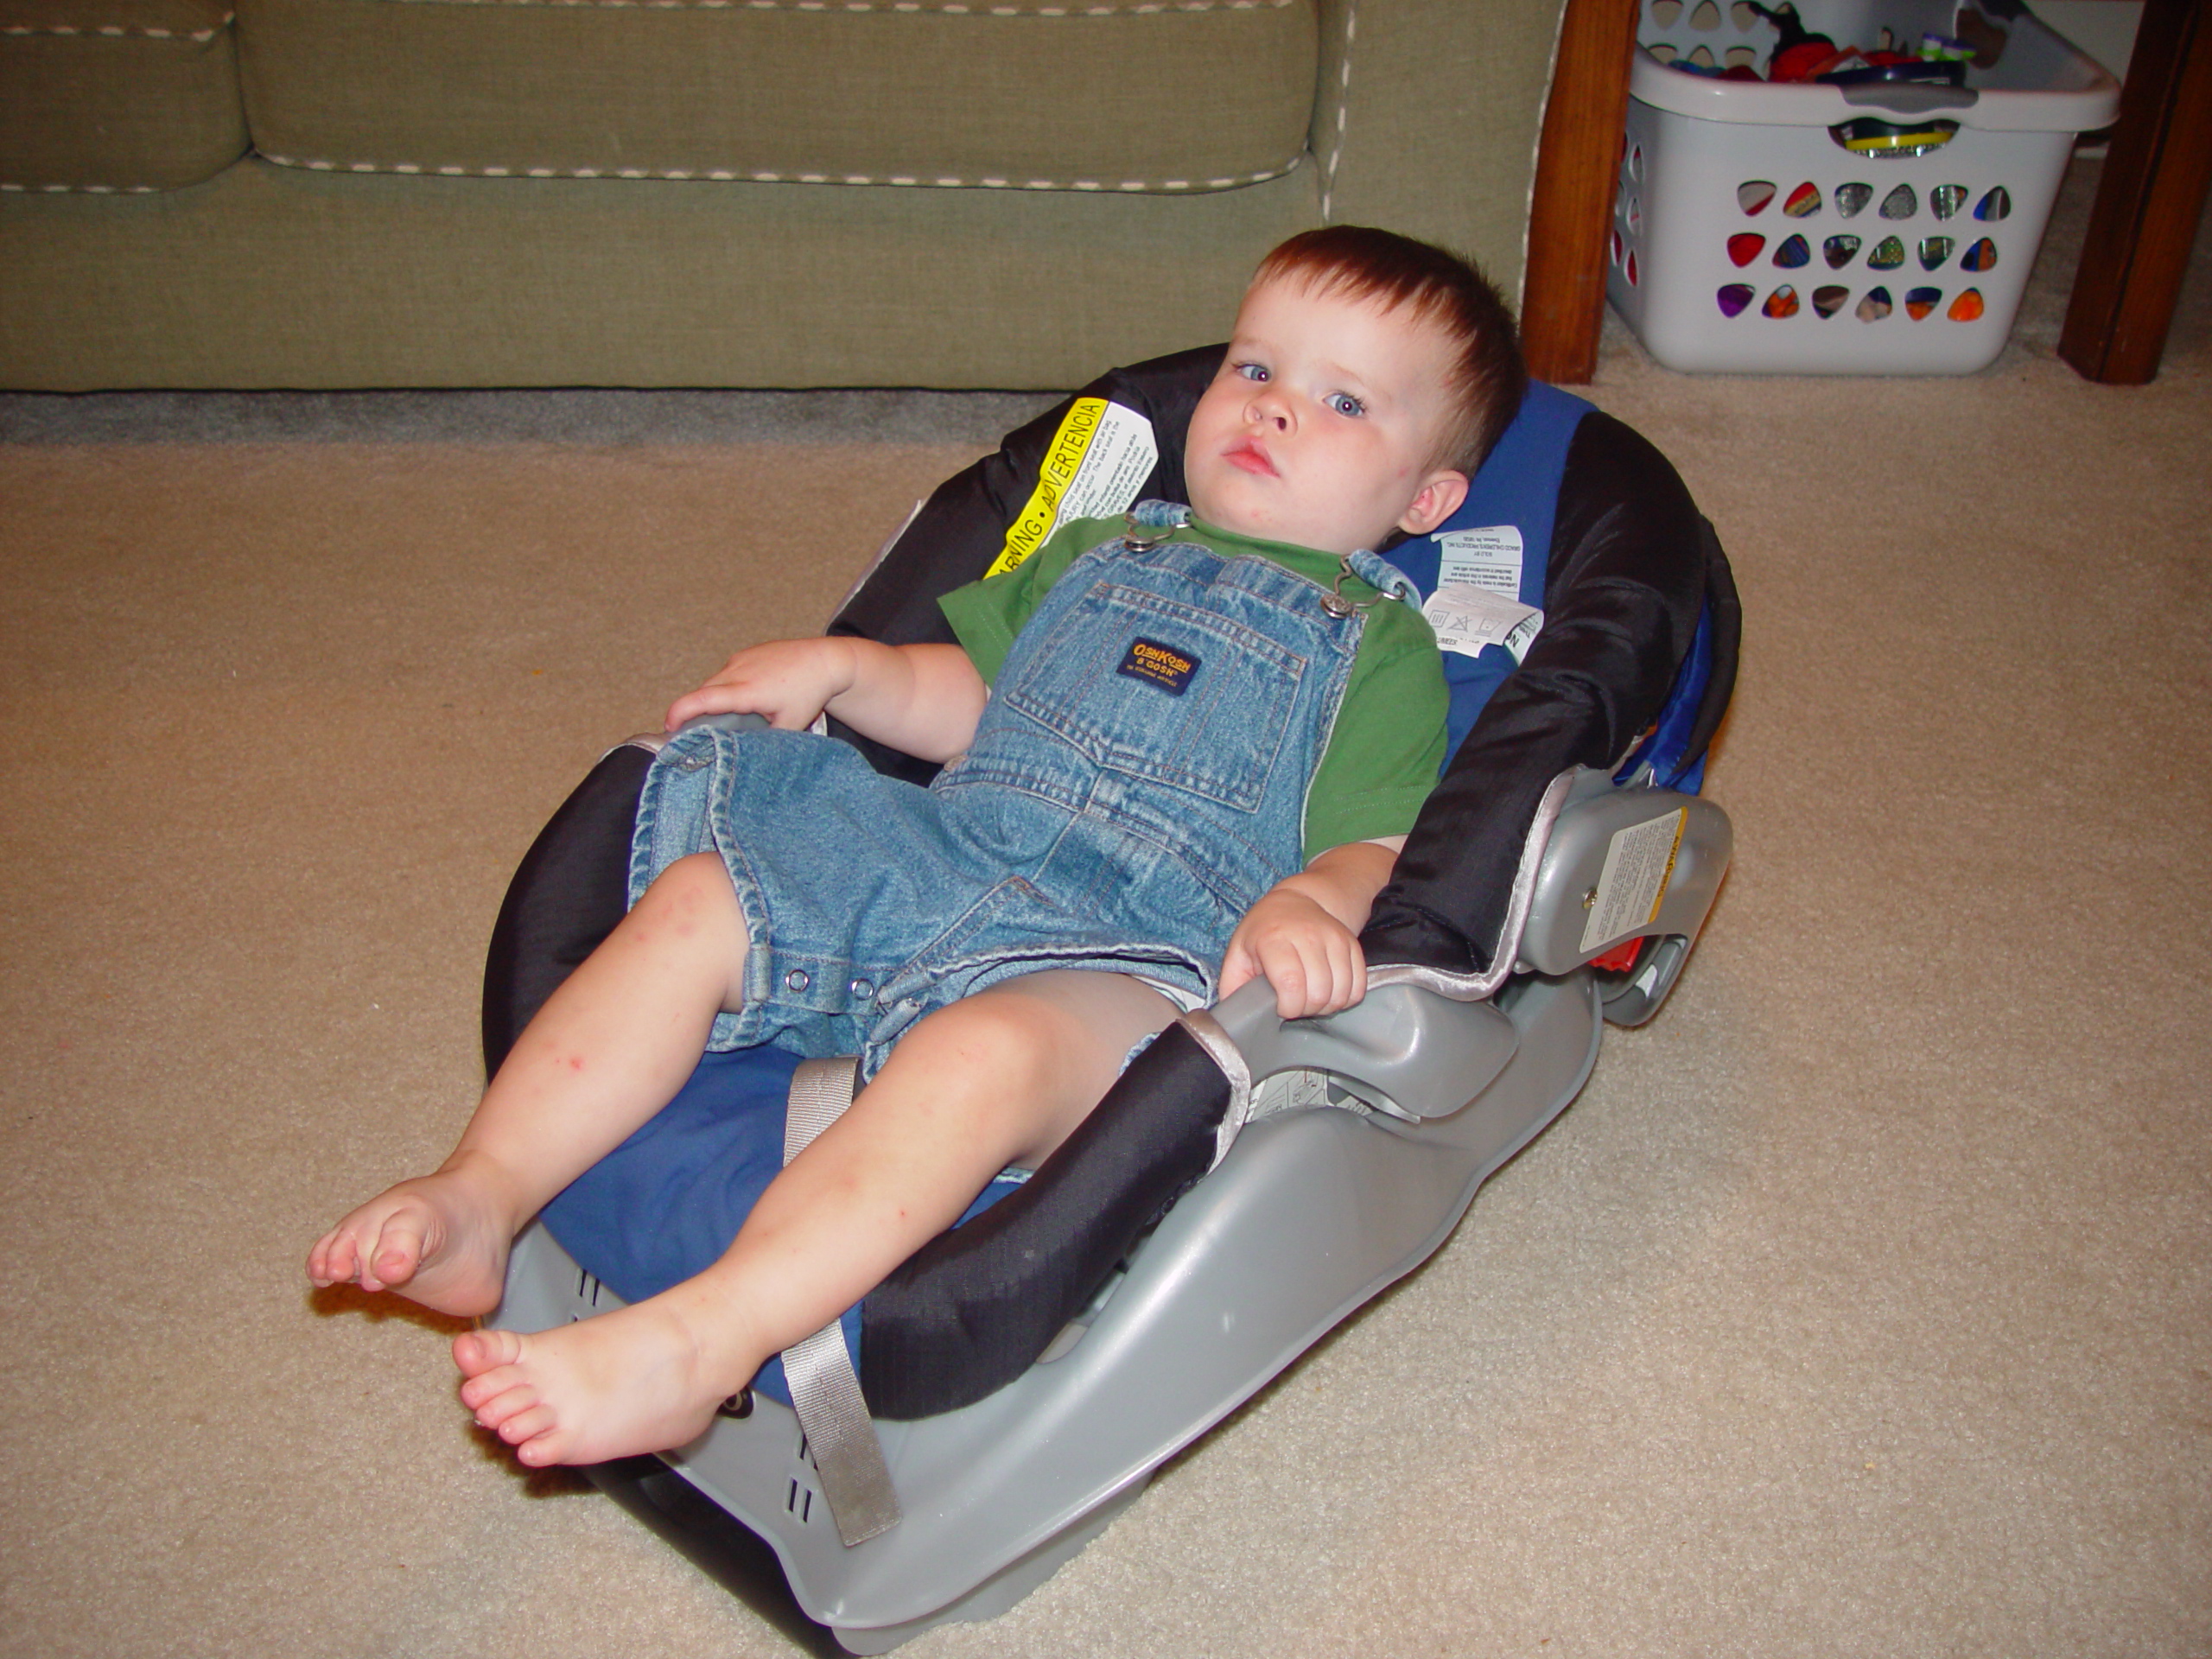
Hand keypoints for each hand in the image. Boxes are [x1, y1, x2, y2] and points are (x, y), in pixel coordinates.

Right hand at [664, 638, 857, 732]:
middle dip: (694, 711)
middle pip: (703, 692)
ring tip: (724, 717)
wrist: (825, 661)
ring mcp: (741, 658)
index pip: (701, 700)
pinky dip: (725, 687)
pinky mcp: (747, 653)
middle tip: (695, 732)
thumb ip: (764, 741)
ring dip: (712, 699)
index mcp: (746, 690)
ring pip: (715, 682)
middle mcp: (738, 670)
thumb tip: (745, 753)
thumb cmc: (809, 693)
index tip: (668, 728)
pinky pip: (726, 673)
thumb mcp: (788, 725)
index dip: (679, 713)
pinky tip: (742, 700)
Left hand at [1218, 886, 1367, 1019]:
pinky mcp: (1352, 945)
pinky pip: (1358, 987)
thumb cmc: (1265, 931)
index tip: (1281, 1006)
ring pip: (1340, 993)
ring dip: (1326, 1006)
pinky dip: (1345, 998)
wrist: (1298, 901)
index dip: (1288, 1006)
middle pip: (1318, 993)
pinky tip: (1329, 992)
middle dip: (1306, 1009)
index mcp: (1274, 938)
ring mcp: (1334, 939)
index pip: (1291, 984)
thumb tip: (1234, 1014)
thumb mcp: (1238, 953)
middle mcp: (1308, 935)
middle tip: (1295, 1002)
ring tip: (1311, 997)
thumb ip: (1232, 985)